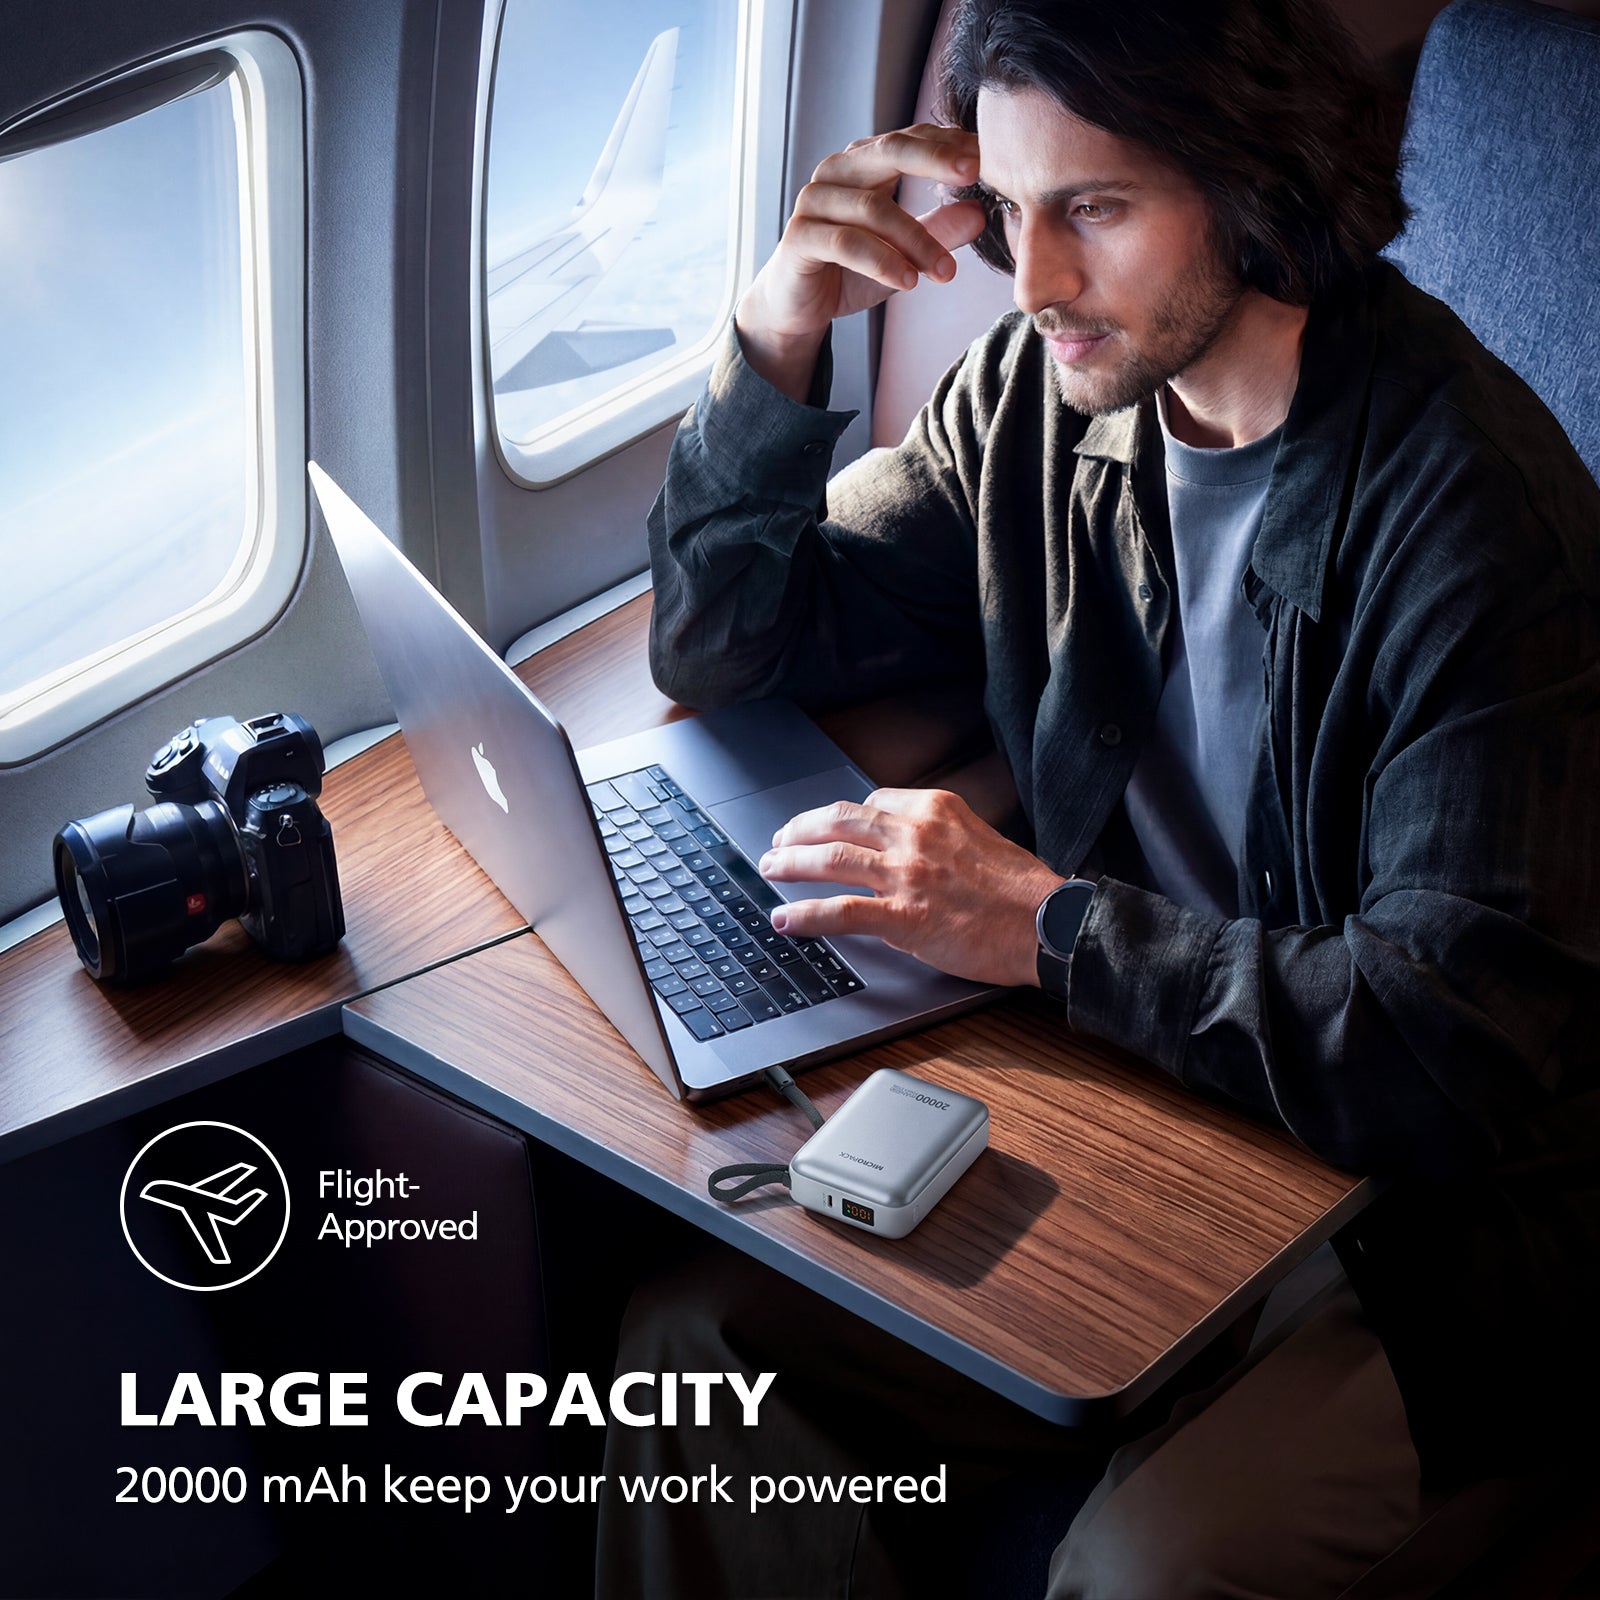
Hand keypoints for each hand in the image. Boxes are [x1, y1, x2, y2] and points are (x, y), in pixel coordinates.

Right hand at [735, 125, 988, 399]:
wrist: (797, 305)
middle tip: (973, 174)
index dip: (948, 144)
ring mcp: (814, 202)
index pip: (910, 138)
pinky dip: (882, 262)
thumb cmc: (849, 270)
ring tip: (946, 272)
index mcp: (863, 164)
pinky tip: (909, 282)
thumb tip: (981, 213)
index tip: (988, 158)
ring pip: (873, 208)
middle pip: (889, 151)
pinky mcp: (799, 238)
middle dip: (934, 159)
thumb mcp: (904, 251)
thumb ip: (938, 230)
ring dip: (916, 241)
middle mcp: (837, 172)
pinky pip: (846, 243)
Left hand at [757, 788, 1065, 987]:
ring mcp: (907, 874)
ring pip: (831, 859)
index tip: (826, 827)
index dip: (840, 818)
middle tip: (779, 840)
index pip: (870, 803)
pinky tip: (785, 918)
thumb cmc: (1022, 890)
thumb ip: (939, 837)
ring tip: (769, 869)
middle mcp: (916, 834)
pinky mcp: (904, 916)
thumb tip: (907, 849)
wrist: (1049, 924)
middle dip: (800, 830)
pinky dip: (805, 914)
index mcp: (936, 809)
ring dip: (790, 863)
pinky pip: (841, 911)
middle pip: (838, 821)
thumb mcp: (980, 838)